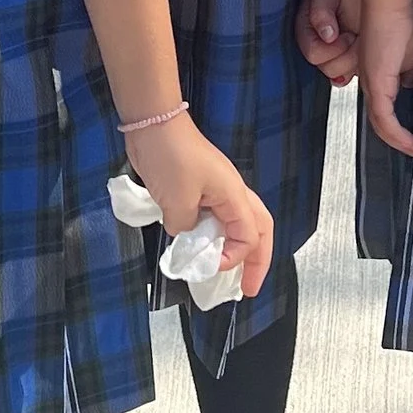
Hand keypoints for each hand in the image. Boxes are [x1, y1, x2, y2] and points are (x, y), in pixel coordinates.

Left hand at [126, 117, 272, 304]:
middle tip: (247, 290)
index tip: (210, 268)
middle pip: (259, 230)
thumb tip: (184, 237)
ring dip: (238, 250)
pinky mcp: (201, 187)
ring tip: (231, 275)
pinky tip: (203, 247)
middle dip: (257, 262)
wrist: (154, 123)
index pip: (248, 237)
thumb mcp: (176, 200)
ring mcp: (218, 189)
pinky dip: (216, 236)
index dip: (233, 258)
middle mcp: (233, 193)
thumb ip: (184, 228)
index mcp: (234, 196)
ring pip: (240, 224)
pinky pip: (218, 218)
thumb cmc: (170, 157)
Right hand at [297, 0, 363, 85]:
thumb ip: (320, 12)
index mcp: (306, 31)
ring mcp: (334, 50)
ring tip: (362, 40)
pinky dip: (361, 63)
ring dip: (355, 60)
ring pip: (341, 72)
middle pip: (328, 68)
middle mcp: (318, 44)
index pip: (314, 55)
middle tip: (356, 38)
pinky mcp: (349, 51)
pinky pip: (353, 69)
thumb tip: (327, 35)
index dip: (332, 50)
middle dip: (346, 56)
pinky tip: (367, 49)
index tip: (347, 36)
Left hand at [359, 0, 412, 162]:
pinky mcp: (376, 87)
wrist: (388, 5)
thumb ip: (412, 75)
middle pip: (382, 125)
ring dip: (404, 144)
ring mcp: (371, 88)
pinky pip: (386, 122)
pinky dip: (400, 136)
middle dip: (402, 143)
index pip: (384, 113)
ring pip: (383, 128)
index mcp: (377, 80)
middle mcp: (370, 87)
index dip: (399, 129)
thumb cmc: (400, 24)